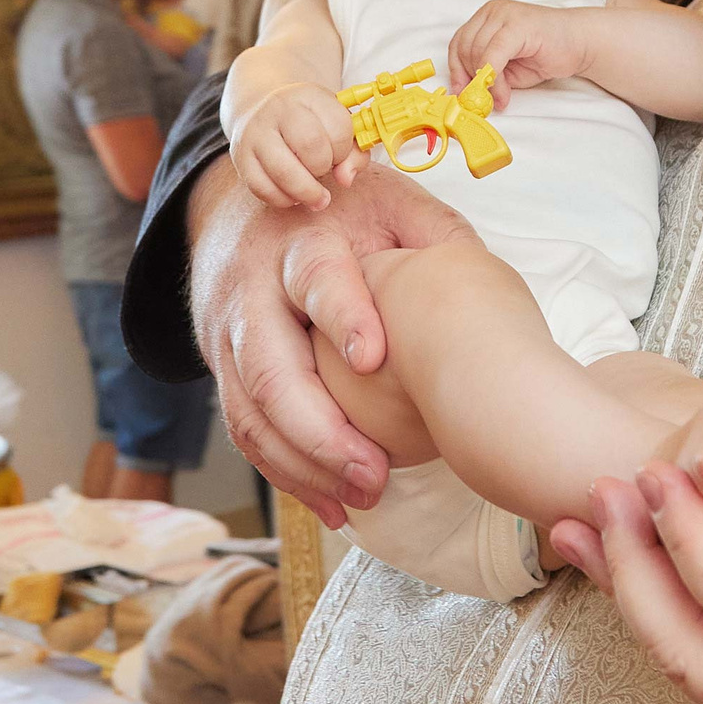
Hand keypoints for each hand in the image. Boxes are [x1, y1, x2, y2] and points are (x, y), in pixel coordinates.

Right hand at [187, 156, 472, 525]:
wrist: (239, 211)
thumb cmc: (335, 211)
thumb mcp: (385, 200)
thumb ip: (429, 232)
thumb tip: (480, 275)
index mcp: (300, 239)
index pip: (316, 276)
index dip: (343, 316)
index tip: (373, 359)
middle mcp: (252, 288)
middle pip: (270, 365)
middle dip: (319, 429)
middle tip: (374, 472)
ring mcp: (228, 334)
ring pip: (251, 411)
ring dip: (303, 466)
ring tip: (362, 497)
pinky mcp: (222, 369)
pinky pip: (245, 431)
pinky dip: (286, 474)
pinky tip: (331, 503)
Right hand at [230, 82, 363, 209]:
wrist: (262, 109)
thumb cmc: (309, 123)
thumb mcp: (337, 125)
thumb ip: (354, 153)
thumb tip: (345, 179)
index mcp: (309, 95)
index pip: (339, 127)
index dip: (345, 150)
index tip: (340, 154)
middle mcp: (279, 108)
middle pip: (311, 146)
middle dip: (324, 168)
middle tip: (324, 172)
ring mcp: (255, 132)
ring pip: (284, 172)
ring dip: (307, 192)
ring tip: (316, 197)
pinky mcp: (240, 157)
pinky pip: (263, 188)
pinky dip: (283, 200)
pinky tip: (293, 196)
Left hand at [448, 1, 594, 107]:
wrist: (581, 43)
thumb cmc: (546, 53)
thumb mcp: (507, 67)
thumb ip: (486, 73)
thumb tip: (466, 92)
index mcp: (486, 17)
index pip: (457, 43)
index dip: (456, 70)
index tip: (461, 92)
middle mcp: (492, 11)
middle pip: (464, 47)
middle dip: (470, 78)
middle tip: (482, 100)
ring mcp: (504, 14)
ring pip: (477, 52)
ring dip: (486, 83)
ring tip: (500, 98)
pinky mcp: (517, 24)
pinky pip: (493, 55)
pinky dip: (495, 79)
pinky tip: (504, 93)